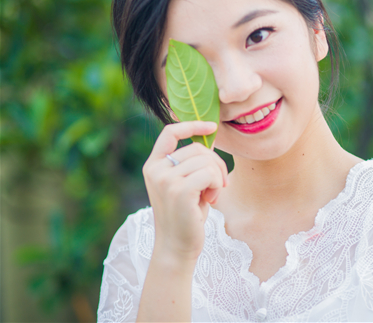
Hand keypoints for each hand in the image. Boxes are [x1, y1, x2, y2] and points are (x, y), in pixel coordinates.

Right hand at [142, 121, 226, 262]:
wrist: (177, 247)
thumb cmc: (186, 214)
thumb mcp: (186, 183)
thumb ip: (192, 162)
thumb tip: (209, 135)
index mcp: (153, 165)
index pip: (170, 132)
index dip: (192, 125)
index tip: (212, 127)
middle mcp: (155, 169)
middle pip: (198, 148)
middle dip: (216, 164)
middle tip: (218, 185)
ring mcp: (165, 180)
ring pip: (206, 160)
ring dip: (218, 177)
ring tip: (211, 195)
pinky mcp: (179, 191)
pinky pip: (210, 173)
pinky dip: (218, 184)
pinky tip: (211, 200)